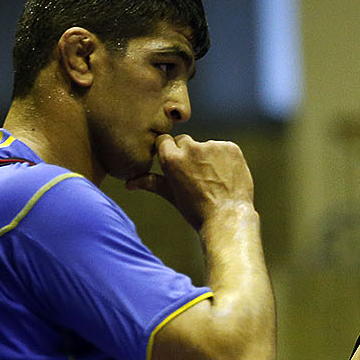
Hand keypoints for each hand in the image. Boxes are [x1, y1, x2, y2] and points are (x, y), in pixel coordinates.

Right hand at [126, 134, 253, 231]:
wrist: (228, 219)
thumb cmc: (196, 210)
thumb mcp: (171, 195)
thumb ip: (150, 183)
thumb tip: (128, 184)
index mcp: (171, 158)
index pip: (164, 141)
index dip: (170, 154)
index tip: (177, 167)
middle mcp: (191, 148)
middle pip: (185, 141)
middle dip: (188, 154)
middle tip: (197, 176)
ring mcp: (213, 146)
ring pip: (205, 146)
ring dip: (208, 157)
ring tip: (214, 180)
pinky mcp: (231, 148)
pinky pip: (224, 148)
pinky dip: (225, 159)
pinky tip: (226, 176)